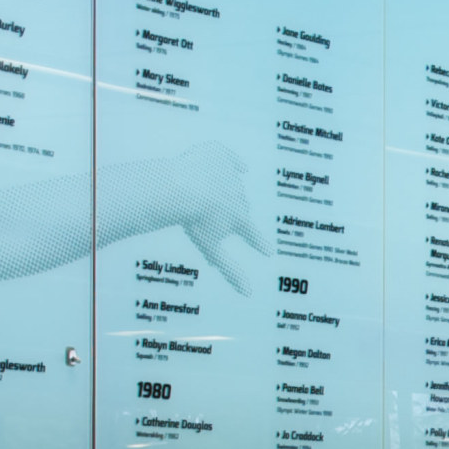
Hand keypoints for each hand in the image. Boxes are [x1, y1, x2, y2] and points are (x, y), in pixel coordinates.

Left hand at [174, 145, 267, 295]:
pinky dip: (231, 161)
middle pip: (241, 205)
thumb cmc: (192, 221)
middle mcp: (239, 195)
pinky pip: (227, 156)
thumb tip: (249, 294)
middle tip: (225, 216)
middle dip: (236, 211)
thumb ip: (230, 270)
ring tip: (212, 193)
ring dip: (226, 188)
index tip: (269, 252)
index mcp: (239, 218)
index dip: (259, 243)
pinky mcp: (216, 154)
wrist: (180, 189)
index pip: (251, 234)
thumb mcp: (211, 249)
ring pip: (231, 182)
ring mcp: (228, 173)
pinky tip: (238, 165)